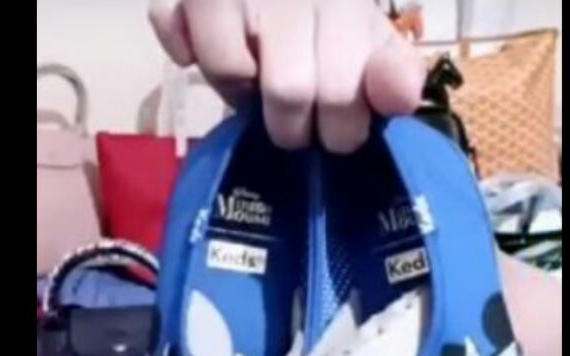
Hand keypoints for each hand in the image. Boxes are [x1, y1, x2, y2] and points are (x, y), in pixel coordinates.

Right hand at [149, 0, 425, 152]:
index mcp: (343, 4)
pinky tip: (199, 47)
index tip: (339, 128)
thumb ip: (392, 71)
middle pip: (286, 91)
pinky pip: (169, 23)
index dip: (341, 129)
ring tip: (252, 85)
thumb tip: (400, 97)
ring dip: (238, 94)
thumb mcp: (371, 46)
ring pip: (229, 69)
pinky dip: (181, 47)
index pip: (340, 92)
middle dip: (292, 127)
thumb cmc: (333, 27)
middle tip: (296, 120)